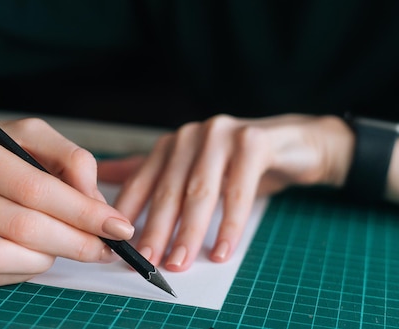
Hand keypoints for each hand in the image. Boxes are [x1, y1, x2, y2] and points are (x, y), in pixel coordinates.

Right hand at [0, 118, 134, 285]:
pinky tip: (39, 252)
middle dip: (75, 241)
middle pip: (21, 225)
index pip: (33, 187)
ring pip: (1, 257)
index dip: (81, 211)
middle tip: (106, 247)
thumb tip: (97, 203)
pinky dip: (24, 268)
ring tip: (68, 243)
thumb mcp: (31, 135)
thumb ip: (71, 159)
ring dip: (48, 257)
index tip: (118, 225)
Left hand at [99, 114, 353, 270]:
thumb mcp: (195, 172)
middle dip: (156, 229)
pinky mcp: (252, 142)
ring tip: (180, 262)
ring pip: (200, 191)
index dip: (128, 216)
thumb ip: (154, 176)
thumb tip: (105, 177)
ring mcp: (221, 135)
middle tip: (148, 262)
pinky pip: (237, 190)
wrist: (293, 146)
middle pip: (168, 189)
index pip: (141, 182)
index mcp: (171, 144)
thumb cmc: (239, 164)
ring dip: (188, 232)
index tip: (120, 248)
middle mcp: (191, 136)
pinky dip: (229, 224)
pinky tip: (223, 250)